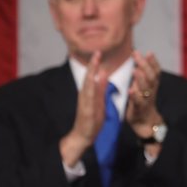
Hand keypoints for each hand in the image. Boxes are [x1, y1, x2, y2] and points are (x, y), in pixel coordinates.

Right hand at [60, 51, 106, 165]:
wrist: (83, 135)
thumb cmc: (91, 118)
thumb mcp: (99, 100)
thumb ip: (100, 88)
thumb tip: (103, 74)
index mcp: (89, 92)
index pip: (92, 76)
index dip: (95, 64)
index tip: (99, 52)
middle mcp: (85, 94)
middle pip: (88, 77)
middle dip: (93, 64)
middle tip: (97, 52)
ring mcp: (85, 102)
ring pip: (87, 84)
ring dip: (91, 73)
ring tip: (95, 62)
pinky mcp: (86, 110)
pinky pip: (89, 98)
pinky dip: (91, 89)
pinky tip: (93, 82)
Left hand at [126, 50, 163, 139]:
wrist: (145, 123)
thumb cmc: (142, 102)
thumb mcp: (144, 87)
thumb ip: (142, 75)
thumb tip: (139, 58)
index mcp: (153, 85)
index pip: (156, 72)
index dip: (154, 62)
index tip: (149, 52)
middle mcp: (151, 91)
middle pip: (151, 77)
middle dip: (145, 65)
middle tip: (137, 54)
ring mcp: (146, 100)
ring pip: (146, 88)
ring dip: (141, 79)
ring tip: (135, 70)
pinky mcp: (138, 109)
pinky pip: (138, 102)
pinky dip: (135, 96)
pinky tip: (131, 89)